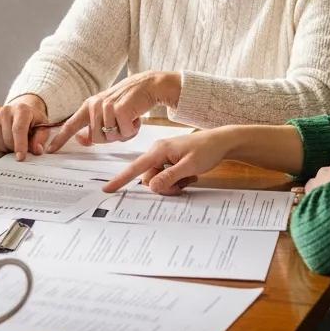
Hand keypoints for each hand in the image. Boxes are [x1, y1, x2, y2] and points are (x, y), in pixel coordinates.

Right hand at [0, 94, 49, 160]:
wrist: (21, 111)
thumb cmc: (33, 121)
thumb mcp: (43, 127)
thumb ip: (41, 139)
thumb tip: (36, 150)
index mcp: (22, 110)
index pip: (18, 129)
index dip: (20, 145)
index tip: (21, 157)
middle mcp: (6, 110)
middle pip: (8, 139)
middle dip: (16, 149)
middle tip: (24, 148)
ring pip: (0, 143)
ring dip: (9, 149)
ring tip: (16, 142)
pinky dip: (2, 147)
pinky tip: (8, 139)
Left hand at [46, 72, 181, 153]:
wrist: (148, 85)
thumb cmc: (128, 101)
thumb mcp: (107, 113)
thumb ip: (93, 126)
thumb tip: (81, 140)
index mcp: (89, 106)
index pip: (70, 125)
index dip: (60, 139)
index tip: (50, 150)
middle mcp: (94, 105)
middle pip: (96, 140)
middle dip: (111, 138)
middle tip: (122, 125)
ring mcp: (106, 107)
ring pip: (111, 138)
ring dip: (124, 133)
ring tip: (130, 119)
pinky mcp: (120, 110)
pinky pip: (125, 133)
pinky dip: (133, 130)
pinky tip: (136, 118)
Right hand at [102, 128, 235, 194]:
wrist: (221, 141)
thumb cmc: (207, 150)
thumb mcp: (189, 167)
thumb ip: (169, 178)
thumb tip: (152, 187)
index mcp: (158, 150)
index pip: (135, 167)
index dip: (121, 179)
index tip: (108, 189)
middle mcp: (157, 152)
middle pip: (150, 178)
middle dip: (164, 186)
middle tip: (184, 184)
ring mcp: (164, 156)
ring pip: (159, 179)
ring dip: (173, 183)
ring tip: (190, 177)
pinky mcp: (170, 159)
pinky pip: (166, 176)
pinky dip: (177, 180)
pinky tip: (190, 175)